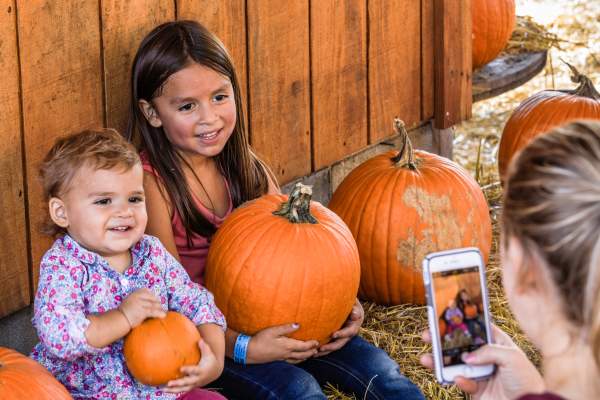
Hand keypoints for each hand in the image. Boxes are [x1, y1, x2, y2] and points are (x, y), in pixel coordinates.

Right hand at [118, 288, 165, 327]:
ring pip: (154, 305)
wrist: (119, 320)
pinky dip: (159, 313)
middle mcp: (138, 297)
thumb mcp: (130, 301)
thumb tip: (150, 302)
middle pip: (152, 298)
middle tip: (160, 308)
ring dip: (159, 309)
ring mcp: (140, 304)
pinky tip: (163, 315)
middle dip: (157, 303)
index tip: (155, 301)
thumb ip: (139, 299)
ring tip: (163, 312)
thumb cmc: (125, 312)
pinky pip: (153, 311)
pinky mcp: (142, 311)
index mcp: (135, 293)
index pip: (147, 291)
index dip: (152, 297)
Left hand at [164, 338, 222, 392]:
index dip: (188, 370)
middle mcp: (197, 379)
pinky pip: (181, 390)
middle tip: (169, 383)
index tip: (181, 368)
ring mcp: (194, 384)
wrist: (214, 372)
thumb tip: (199, 339)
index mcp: (201, 371)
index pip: (194, 371)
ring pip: (183, 389)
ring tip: (163, 389)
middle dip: (178, 383)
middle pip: (187, 382)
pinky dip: (173, 391)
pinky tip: (164, 389)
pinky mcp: (190, 387)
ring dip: (173, 390)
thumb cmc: (210, 361)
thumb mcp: (209, 353)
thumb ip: (204, 347)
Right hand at [246, 323, 319, 363]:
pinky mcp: (277, 359)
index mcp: (287, 346)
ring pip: (297, 360)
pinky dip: (297, 360)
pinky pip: (291, 361)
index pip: (303, 346)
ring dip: (305, 357)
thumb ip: (286, 328)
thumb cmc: (260, 339)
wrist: (249, 351)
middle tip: (317, 350)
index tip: (317, 341)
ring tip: (310, 355)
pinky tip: (296, 358)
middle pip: (302, 355)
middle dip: (311, 352)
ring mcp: (282, 358)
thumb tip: (298, 324)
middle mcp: (286, 353)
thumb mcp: (273, 331)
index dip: (311, 344)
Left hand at [315, 298, 363, 356]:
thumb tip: (355, 315)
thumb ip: (355, 309)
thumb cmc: (352, 305)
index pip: (349, 332)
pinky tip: (313, 352)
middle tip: (320, 348)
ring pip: (334, 347)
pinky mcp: (336, 339)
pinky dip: (322, 350)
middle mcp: (348, 335)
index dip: (342, 334)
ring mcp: (342, 338)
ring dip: (325, 351)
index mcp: (354, 327)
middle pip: (340, 343)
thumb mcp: (355, 305)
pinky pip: (329, 345)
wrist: (352, 309)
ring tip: (314, 354)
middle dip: (330, 347)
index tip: (333, 335)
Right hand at [420, 325, 543, 399]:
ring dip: (440, 361)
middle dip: (443, 341)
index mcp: (499, 344)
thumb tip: (466, 357)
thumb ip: (487, 351)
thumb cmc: (527, 380)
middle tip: (428, 335)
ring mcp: (481, 373)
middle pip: (461, 345)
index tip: (445, 317)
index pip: (478, 329)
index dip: (462, 323)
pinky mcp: (476, 389)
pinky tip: (458, 379)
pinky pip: (462, 382)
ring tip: (426, 358)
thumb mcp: (511, 357)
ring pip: (456, 364)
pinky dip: (458, 380)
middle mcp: (488, 357)